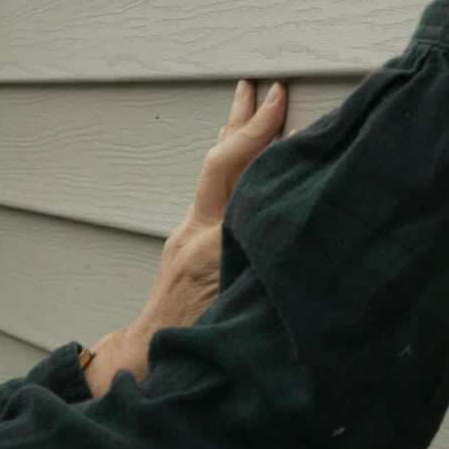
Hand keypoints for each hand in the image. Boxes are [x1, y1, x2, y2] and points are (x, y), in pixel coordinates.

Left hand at [84, 79, 289, 393]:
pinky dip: (231, 163)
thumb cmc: (197, 348)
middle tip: (267, 90)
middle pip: (219, 163)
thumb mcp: (239, 317)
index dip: (262, 140)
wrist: (147, 359)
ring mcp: (186, 235)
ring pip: (213, 172)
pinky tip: (241, 153)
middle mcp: (195, 234)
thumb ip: (265, 278)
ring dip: (233, 136)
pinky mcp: (185, 241)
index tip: (286, 108)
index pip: (239, 179)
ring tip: (247, 101)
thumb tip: (301, 245)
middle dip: (244, 123)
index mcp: (211, 249)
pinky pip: (213, 189)